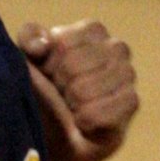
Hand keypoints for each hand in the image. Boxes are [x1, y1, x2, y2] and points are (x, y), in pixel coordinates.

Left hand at [16, 18, 138, 160]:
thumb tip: (44, 45)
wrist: (59, 129)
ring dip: (71, 103)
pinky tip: (85, 121)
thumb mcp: (28, 58)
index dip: (49, 62)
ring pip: (84, 90)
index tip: (49, 70)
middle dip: (59, 84)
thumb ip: (29, 39)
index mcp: (93, 30)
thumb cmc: (45, 86)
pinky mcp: (131, 102)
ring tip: (74, 104)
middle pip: (72, 66)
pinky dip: (85, 121)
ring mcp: (128, 74)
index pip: (62, 42)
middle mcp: (116, 47)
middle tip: (63, 91)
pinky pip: (98, 113)